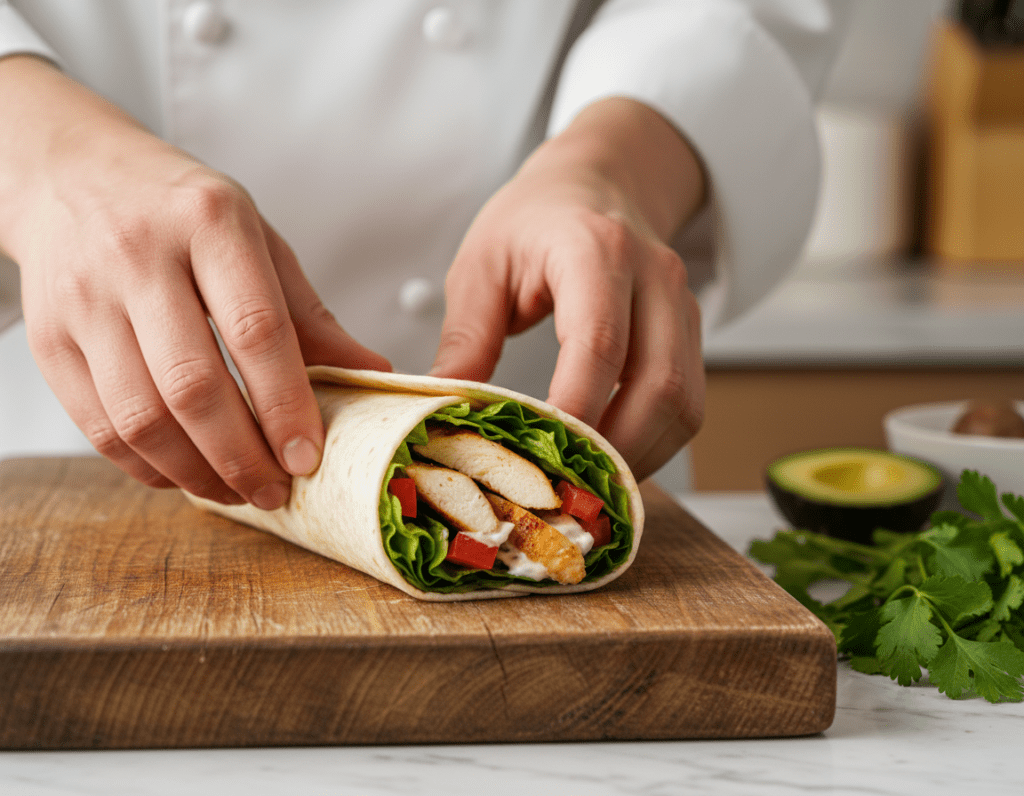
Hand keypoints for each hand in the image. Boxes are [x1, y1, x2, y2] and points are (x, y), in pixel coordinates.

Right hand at [0, 56, 388, 507]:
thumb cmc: (181, 212)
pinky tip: (187, 473)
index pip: (256, 331)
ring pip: (141, 417)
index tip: (308, 457)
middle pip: (193, 386)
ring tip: (237, 490)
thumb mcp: (257, 241)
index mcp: (209, 224)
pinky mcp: (50, 340)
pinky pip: (100, 427)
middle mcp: (139, 257)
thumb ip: (309, 314)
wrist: (77, 177)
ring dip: (196, 473)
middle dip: (242, 457)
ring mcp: (85, 300)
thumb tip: (372, 372)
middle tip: (276, 490)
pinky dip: (148, 467)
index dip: (286, 406)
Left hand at [430, 98, 705, 480]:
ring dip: (641, 457)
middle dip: (616, 452)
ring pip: (683, 404)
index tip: (543, 462)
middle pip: (659, 385)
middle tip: (568, 494)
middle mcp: (655, 278)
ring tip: (590, 490)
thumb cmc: (534, 220)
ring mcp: (682, 306)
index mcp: (595, 250)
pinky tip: (611, 461)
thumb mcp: (481, 265)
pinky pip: (686, 404)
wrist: (597, 180)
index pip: (598, 344)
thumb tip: (446, 411)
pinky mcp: (691, 333)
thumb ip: (466, 337)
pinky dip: (654, 444)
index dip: (576, 412)